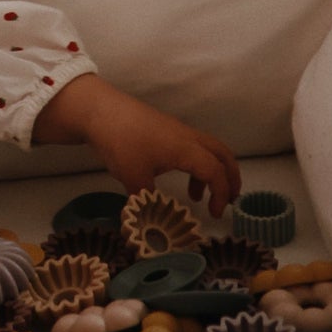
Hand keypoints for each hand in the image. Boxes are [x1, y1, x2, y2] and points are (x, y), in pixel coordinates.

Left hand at [99, 100, 241, 218]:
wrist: (99, 110)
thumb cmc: (121, 142)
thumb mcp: (134, 178)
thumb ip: (147, 201)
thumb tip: (149, 221)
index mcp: (186, 149)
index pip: (216, 172)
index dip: (221, 195)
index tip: (214, 215)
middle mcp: (188, 137)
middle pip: (223, 154)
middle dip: (232, 178)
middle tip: (230, 200)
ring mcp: (176, 130)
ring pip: (207, 149)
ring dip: (211, 172)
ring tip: (198, 198)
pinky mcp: (164, 129)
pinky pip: (191, 147)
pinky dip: (193, 165)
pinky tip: (175, 179)